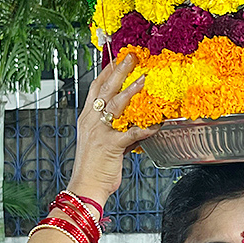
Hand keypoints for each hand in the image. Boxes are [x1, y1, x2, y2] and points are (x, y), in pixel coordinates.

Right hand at [67, 54, 158, 205]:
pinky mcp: (110, 145)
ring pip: (116, 105)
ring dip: (132, 90)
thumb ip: (115, 128)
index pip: (96, 88)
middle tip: (131, 57)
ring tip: (144, 79)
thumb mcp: (101, 141)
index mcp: (87, 118)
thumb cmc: (94, 165)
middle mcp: (91, 121)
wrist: (86, 185)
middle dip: (119, 71)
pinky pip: (131, 133)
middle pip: (106, 89)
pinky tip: (157, 123)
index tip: (117, 58)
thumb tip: (134, 122)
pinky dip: (146, 127)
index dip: (107, 71)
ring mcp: (100, 132)